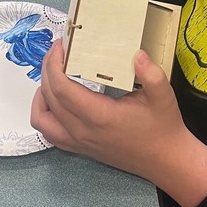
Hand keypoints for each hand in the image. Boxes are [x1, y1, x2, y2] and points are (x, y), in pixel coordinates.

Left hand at [31, 41, 206, 206]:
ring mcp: (79, 142)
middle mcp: (83, 131)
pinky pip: (49, 133)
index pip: (62, 89)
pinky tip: (56, 100)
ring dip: (41, 94)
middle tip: (57, 51)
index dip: (54, 64)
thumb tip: (137, 54)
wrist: (166, 161)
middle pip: (49, 98)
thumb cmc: (163, 127)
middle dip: (47, 69)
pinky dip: (45, 114)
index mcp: (99, 116)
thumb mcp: (163, 96)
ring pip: (42, 119)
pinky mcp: (80, 148)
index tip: (60, 45)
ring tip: (53, 74)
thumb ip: (151, 73)